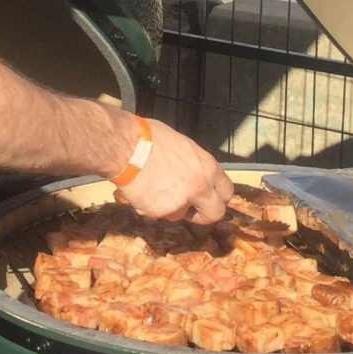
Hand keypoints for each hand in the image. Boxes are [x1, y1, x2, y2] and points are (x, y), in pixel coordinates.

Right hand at [116, 119, 233, 224]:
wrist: (125, 146)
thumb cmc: (150, 138)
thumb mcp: (183, 145)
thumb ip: (195, 165)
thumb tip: (195, 173)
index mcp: (207, 167)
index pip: (227, 192)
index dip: (218, 197)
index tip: (209, 199)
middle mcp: (199, 187)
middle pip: (215, 214)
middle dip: (203, 214)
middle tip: (191, 210)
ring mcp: (180, 202)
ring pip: (180, 215)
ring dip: (170, 207)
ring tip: (154, 188)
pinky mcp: (160, 212)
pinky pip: (159, 215)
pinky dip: (151, 207)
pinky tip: (143, 190)